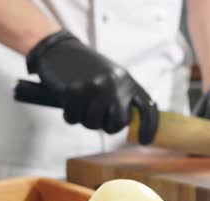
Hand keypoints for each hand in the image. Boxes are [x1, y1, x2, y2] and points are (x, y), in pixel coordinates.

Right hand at [26, 30, 157, 143]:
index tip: (144, 141)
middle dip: (107, 126)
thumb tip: (134, 126)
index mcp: (127, 81)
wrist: (60, 50)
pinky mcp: (75, 90)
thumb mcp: (114, 79)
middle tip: (97, 116)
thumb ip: (124, 98)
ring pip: (94, 124)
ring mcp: (96, 86)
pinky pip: (74, 119)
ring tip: (81, 104)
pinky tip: (69, 101)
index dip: (149, 127)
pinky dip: (69, 115)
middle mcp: (115, 83)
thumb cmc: (87, 70)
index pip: (147, 108)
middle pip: (119, 122)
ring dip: (85, 120)